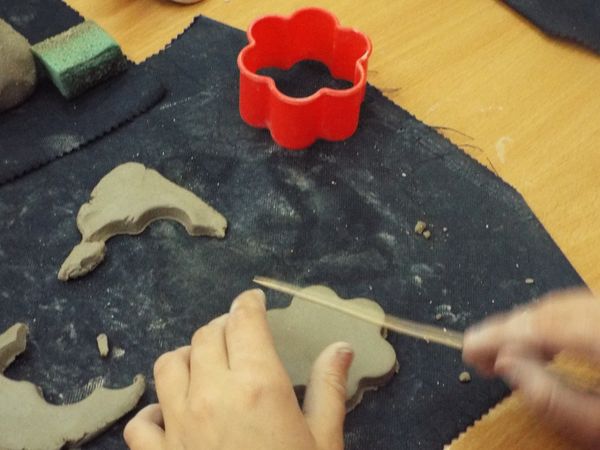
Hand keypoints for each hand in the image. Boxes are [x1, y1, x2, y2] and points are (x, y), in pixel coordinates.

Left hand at [124, 289, 353, 449]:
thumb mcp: (325, 440)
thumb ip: (330, 388)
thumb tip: (342, 348)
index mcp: (259, 385)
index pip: (244, 321)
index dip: (247, 303)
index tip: (252, 300)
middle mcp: (213, 394)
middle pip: (208, 336)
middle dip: (223, 326)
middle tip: (238, 333)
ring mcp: (179, 425)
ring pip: (170, 365)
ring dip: (188, 356)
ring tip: (205, 363)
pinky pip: (143, 421)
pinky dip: (154, 410)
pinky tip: (171, 414)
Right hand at [463, 289, 599, 447]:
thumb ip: (552, 399)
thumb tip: (505, 364)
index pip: (542, 324)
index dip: (498, 334)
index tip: (467, 349)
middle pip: (551, 309)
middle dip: (510, 330)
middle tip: (480, 357)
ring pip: (565, 305)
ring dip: (530, 327)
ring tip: (506, 355)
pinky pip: (581, 309)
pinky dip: (553, 325)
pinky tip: (545, 347)